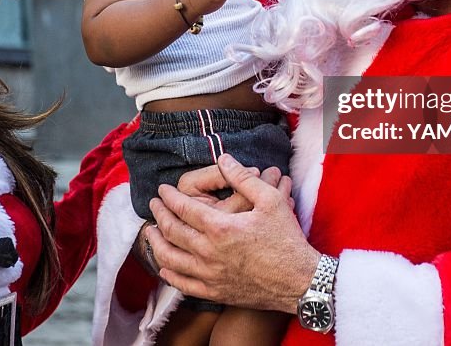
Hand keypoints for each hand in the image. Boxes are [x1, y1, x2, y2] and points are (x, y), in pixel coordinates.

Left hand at [147, 154, 317, 312]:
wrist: (299, 281)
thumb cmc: (287, 239)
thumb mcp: (270, 200)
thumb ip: (243, 177)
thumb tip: (223, 158)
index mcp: (220, 227)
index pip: (183, 208)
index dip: (169, 197)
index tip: (162, 190)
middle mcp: (209, 252)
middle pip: (172, 232)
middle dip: (159, 216)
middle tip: (153, 205)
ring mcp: (210, 275)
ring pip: (171, 260)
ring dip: (157, 244)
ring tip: (150, 233)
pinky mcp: (215, 292)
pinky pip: (183, 285)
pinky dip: (169, 275)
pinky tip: (165, 267)